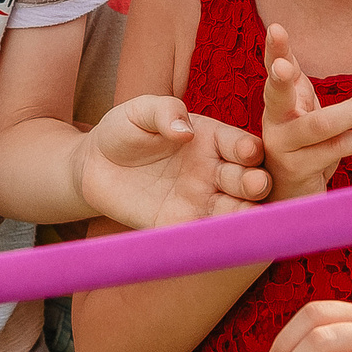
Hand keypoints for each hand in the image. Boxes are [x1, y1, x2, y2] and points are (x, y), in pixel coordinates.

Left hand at [79, 95, 269, 229]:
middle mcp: (214, 171)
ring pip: (234, 210)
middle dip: (256, 182)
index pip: (239, 144)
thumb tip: (185, 130)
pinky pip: (204, 234)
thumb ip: (164, 112)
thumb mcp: (140, 111)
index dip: (247, 148)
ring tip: (252, 218)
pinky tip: (223, 241)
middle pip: (246, 179)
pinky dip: (217, 238)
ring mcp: (201, 200)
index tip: (247, 152)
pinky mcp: (181, 224)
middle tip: (257, 184)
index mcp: (211, 138)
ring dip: (246, 214)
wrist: (94, 166)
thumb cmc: (123, 130)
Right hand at [258, 24, 351, 200]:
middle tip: (284, 66)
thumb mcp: (336, 126)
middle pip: (275, 93)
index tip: (276, 28)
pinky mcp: (294, 167)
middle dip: (280, 76)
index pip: (279, 68)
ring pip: (317, 125)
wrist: (294, 196)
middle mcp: (274, 119)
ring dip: (350, 114)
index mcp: (283, 99)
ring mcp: (281, 144)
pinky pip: (331, 149)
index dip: (276, 49)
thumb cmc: (312, 151)